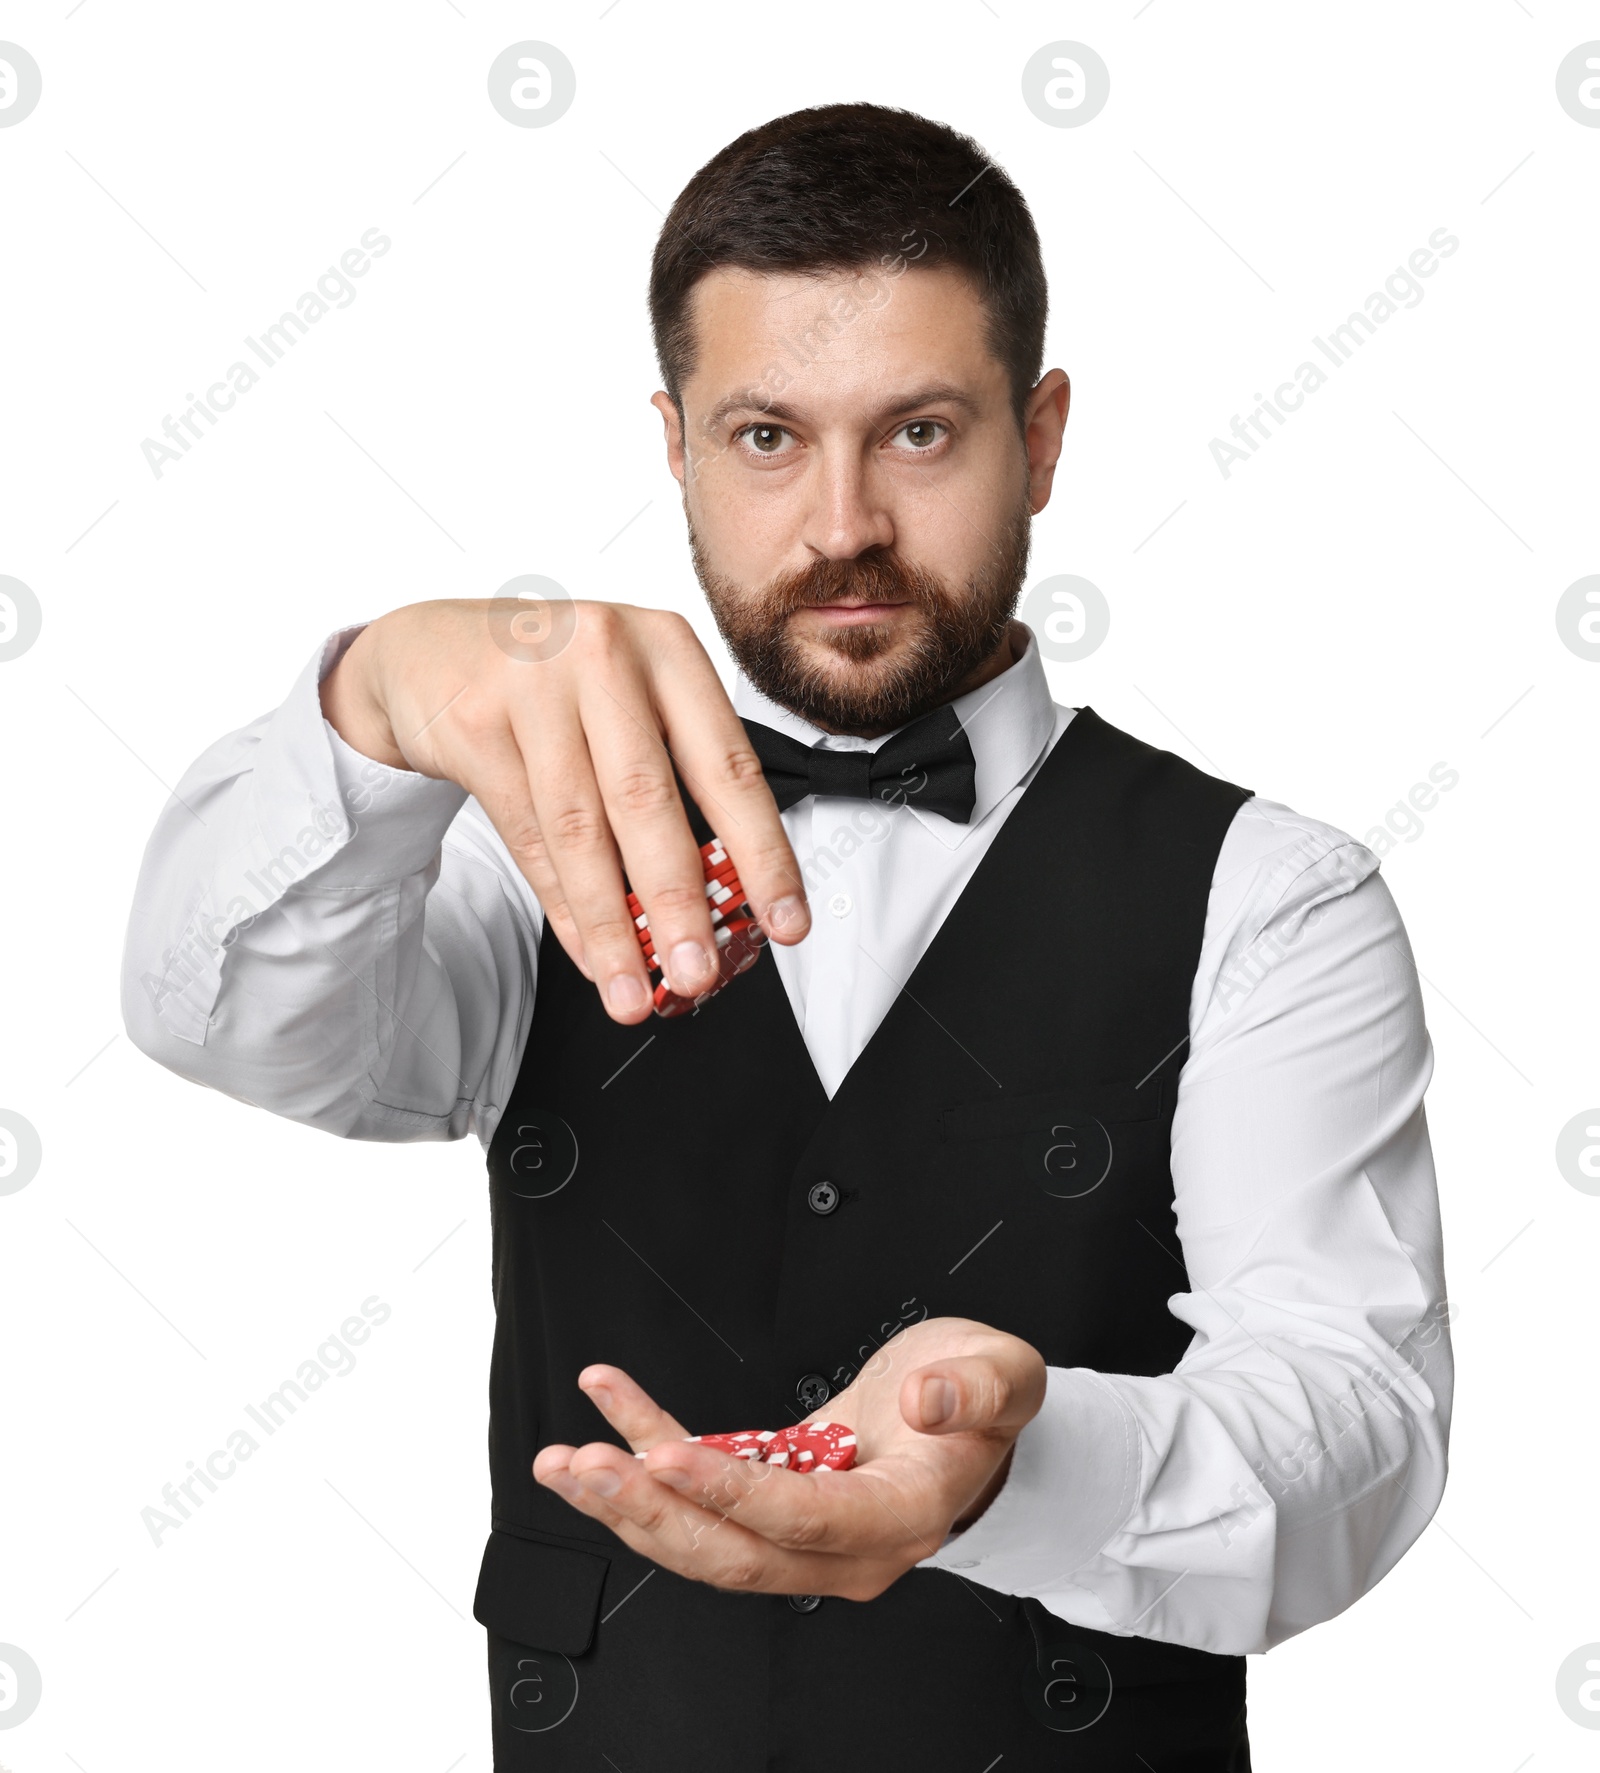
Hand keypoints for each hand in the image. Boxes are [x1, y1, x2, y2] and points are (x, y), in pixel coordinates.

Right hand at [319, 598, 809, 1021]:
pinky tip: (589, 951)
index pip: (729, 766)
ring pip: (580, 829)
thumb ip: (675, 782)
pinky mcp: (475, 723)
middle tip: (699, 973)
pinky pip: (527, 836)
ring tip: (634, 990)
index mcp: (668, 650)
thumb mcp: (629, 703)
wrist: (430, 649)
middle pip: (647, 800)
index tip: (787, 920)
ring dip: (612, 925)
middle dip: (678, 902)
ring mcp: (533, 686)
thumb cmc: (556, 686)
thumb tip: (719, 906)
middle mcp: (605, 656)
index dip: (763, 853)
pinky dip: (562, 906)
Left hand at [531, 1316, 1046, 1600]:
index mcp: (903, 1516)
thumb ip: (976, 1388)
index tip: (669, 1457)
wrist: (972, 1420)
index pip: (806, 1519)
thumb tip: (928, 1400)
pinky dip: (651, 1460)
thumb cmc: (984, 1396)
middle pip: (734, 1552)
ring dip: (628, 1503)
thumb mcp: (1005, 1374)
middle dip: (650, 1511)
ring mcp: (805, 1537)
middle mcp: (846, 1548)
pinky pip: (704, 1501)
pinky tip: (613, 1419)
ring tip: (565, 1459)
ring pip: (704, 1542)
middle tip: (585, 1465)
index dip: (731, 1494)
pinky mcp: (773, 1508)